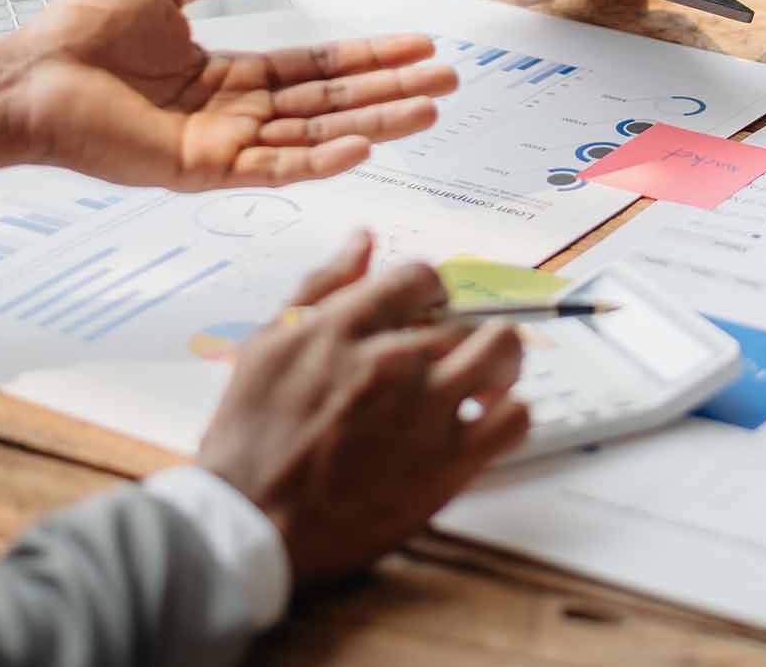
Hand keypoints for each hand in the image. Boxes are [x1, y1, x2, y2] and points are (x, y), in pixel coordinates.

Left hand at [0, 0, 455, 188]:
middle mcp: (237, 114)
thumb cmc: (76, 34)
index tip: (419, 44)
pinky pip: (275, 165)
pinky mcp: (202, 170)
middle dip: (393, 89)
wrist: (23, 75)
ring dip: (377, 120)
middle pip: (333, 99)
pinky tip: (366, 145)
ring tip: (431, 109)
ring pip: (318, 132)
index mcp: (229, 74)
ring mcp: (224, 145)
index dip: (370, 54)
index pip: (317, 65)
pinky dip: (322, 158)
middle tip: (450, 79)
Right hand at [197, 232, 530, 586]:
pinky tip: (485, 419)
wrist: (249, 524)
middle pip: (467, 314)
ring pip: (503, 351)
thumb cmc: (250, 438)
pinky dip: (510, 412)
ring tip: (481, 377)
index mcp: (347, 328)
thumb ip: (322, 286)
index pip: (421, 276)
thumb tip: (363, 241)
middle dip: (463, 327)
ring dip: (499, 359)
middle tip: (452, 351)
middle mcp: (393, 362)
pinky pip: (516, 417)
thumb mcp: (268, 344)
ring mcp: (426, 413)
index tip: (428, 310)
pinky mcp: (448, 464)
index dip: (431, 290)